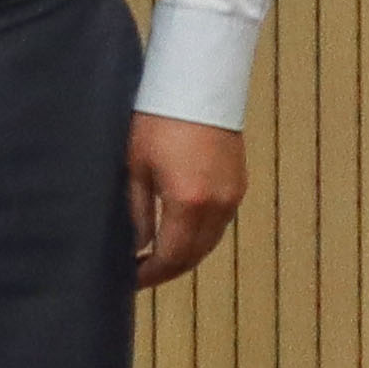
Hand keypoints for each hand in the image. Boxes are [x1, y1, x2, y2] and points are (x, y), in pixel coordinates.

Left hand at [130, 111, 247, 287]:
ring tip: (154, 259)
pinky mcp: (239, 185)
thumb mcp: (134, 167)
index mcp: (188, 203)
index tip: (129, 281)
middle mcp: (219, 205)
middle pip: (195, 255)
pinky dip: (199, 237)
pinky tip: (177, 234)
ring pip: (210, 242)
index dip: (150, 274)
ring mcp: (233, 196)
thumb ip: (136, 212)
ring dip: (184, 255)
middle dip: (167, 270)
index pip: (172, 256)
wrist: (196, 86)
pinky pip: (219, 224)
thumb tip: (138, 247)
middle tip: (139, 275)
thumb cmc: (155, 120)